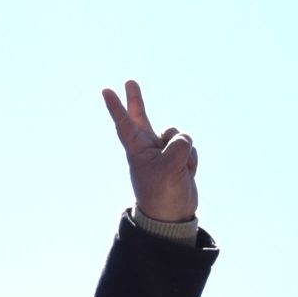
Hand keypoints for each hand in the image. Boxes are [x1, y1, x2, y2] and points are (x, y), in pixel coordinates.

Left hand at [101, 79, 196, 224]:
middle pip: (142, 117)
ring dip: (185, 152)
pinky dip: (192, 160)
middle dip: (136, 99)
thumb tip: (184, 139)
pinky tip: (185, 174)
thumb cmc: (163, 194)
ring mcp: (163, 151)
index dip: (116, 107)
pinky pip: (190, 147)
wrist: (172, 215)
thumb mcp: (170, 168)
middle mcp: (148, 147)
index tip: (106, 90)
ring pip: (179, 134)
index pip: (125, 124)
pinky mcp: (177, 157)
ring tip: (178, 171)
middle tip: (129, 81)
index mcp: (138, 150)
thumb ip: (179, 146)